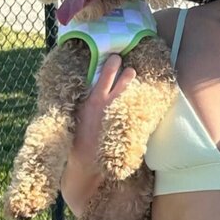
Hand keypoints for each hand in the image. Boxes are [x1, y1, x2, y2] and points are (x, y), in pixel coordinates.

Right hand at [70, 54, 136, 172]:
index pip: (105, 75)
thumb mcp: (76, 114)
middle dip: (128, 73)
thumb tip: (89, 85)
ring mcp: (119, 116)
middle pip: (124, 82)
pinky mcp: (127, 127)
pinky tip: (142, 102)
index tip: (116, 57)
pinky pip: (137, 112)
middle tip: (130, 69)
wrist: (86, 162)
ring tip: (134, 79)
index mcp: (93, 100)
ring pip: (132, 94)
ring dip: (134, 86)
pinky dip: (140, 106)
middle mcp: (108, 105)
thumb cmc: (77, 137)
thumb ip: (85, 100)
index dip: (112, 64)